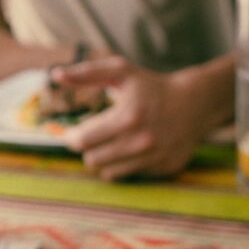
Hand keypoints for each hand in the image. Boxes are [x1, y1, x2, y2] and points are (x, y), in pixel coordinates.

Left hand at [52, 56, 205, 180]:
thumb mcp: (121, 72)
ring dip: (106, 159)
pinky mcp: (165, 169)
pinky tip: (137, 149)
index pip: (83, 141)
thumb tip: (55, 74)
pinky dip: (128, 164)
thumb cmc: (151, 87)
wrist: (194, 103)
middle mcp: (142, 141)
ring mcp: (155, 158)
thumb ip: (86, 74)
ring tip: (114, 143)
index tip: (76, 133)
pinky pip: (131, 175)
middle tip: (96, 138)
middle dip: (90, 149)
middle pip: (93, 160)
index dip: (74, 137)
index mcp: (127, 117)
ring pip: (109, 173)